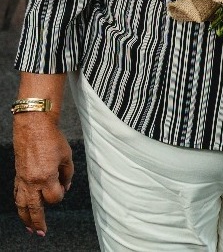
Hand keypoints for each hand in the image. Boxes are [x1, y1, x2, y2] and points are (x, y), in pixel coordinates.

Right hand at [12, 113, 72, 237]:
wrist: (33, 127)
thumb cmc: (52, 139)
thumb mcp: (67, 156)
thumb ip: (68, 174)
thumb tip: (66, 188)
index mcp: (46, 177)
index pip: (54, 198)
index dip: (60, 197)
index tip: (62, 191)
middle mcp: (32, 181)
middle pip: (34, 208)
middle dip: (37, 222)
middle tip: (40, 233)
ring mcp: (22, 179)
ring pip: (21, 205)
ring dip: (25, 218)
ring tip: (29, 228)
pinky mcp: (18, 175)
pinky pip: (17, 194)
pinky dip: (19, 204)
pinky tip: (22, 209)